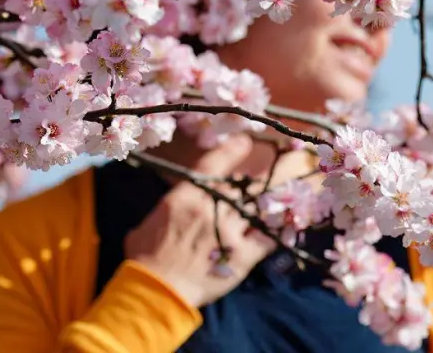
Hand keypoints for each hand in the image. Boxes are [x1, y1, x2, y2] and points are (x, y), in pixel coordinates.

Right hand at [123, 136, 275, 308]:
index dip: (233, 150)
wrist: (157, 291)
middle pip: (242, 185)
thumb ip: (166, 210)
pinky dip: (279, 229)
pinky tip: (287, 224)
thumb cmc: (145, 258)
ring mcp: (229, 232)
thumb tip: (171, 207)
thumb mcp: (147, 223)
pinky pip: (268, 237)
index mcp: (186, 197)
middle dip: (256, 177)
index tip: (246, 142)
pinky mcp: (242, 256)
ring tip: (285, 190)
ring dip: (270, 198)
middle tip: (273, 166)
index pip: (215, 164)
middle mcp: (211, 209)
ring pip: (257, 206)